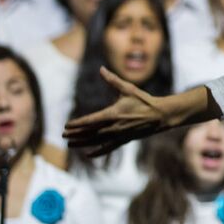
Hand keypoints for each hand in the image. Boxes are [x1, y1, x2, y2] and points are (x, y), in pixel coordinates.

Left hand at [63, 67, 211, 156]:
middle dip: (76, 134)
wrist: (160, 115)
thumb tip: (101, 69)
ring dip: (82, 143)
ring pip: (96, 142)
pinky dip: (97, 152)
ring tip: (70, 145)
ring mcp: (118, 136)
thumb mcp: (128, 89)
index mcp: (112, 114)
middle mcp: (113, 127)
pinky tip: (88, 155)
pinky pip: (107, 148)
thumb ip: (112, 80)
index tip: (66, 126)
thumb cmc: (143, 100)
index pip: (89, 121)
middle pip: (89, 133)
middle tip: (64, 136)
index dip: (77, 124)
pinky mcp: (123, 140)